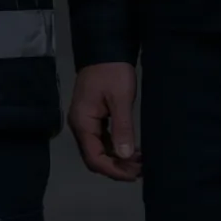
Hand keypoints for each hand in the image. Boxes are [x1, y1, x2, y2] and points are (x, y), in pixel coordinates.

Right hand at [69, 62, 140, 181]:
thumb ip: (122, 128)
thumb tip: (125, 156)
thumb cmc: (112, 71)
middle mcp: (79, 125)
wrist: (105, 48)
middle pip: (94, 157)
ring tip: (139, 161)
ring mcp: (85, 121)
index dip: (114, 170)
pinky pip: (101, 140)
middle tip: (140, 168)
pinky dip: (114, 148)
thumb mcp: (121, 99)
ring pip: (98, 150)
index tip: (135, 173)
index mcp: (82, 122)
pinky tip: (130, 149)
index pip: (94, 158)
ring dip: (117, 159)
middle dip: (116, 167)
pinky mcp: (92, 117)